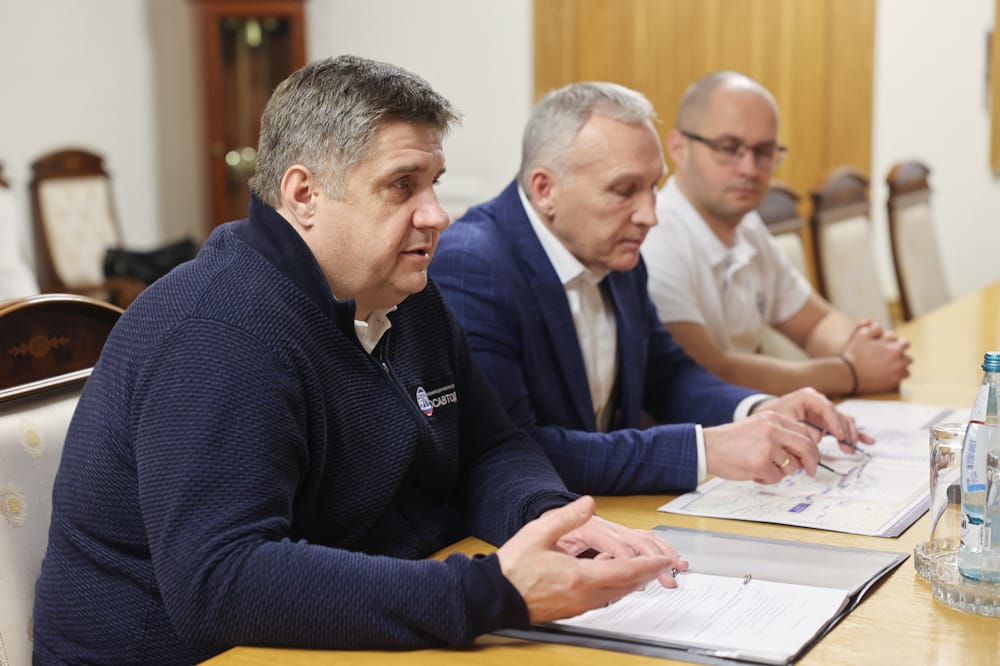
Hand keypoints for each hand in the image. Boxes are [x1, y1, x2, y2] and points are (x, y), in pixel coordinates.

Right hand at [496, 496, 684, 622]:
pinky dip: (616, 587)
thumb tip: (588, 503)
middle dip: (647, 575)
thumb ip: (567, 517)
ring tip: (645, 571)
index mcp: (579, 577)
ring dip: (633, 582)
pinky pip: (603, 598)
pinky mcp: (572, 609)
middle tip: (663, 566)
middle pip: (626, 586)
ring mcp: (578, 605)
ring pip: (616, 594)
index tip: (663, 560)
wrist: (496, 596)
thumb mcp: (539, 533)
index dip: (647, 565)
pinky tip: (614, 577)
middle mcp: (583, 595)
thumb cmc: (514, 568)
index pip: (625, 571)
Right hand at [704, 410, 823, 481]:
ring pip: (791, 467)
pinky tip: (752, 472)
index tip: (813, 460)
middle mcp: (773, 429)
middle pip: (806, 447)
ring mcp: (767, 446)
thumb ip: (780, 436)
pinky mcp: (760, 463)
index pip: (805, 433)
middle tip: (811, 472)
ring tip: (761, 467)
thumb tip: (803, 455)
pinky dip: (766, 479)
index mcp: (773, 418)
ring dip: (780, 472)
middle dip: (811, 462)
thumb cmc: (731, 441)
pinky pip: (776, 478)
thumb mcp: (758, 427)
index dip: (813, 449)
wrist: (707, 446)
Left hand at [751, 387, 874, 455]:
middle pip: (838, 415)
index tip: (839, 436)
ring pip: (844, 421)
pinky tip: (867, 441)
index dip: (834, 423)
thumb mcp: (784, 420)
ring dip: (850, 434)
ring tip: (850, 448)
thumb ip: (800, 428)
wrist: (769, 415)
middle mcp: (820, 402)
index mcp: (808, 397)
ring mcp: (825, 412)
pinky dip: (855, 433)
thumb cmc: (775, 415)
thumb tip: (817, 438)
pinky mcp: (828, 421)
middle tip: (847, 446)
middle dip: (844, 431)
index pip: (827, 408)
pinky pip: (844, 426)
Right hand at [843, 323, 911, 392]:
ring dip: (901, 366)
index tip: (892, 345)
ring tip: (891, 366)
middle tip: (891, 357)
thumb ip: (875, 328)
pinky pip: (901, 379)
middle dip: (901, 356)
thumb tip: (881, 329)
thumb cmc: (854, 353)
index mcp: (895, 349)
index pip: (905, 343)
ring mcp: (897, 374)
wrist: (848, 374)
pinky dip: (897, 376)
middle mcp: (899, 362)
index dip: (898, 343)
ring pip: (906, 369)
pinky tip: (889, 374)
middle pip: (908, 358)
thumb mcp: (862, 334)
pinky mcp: (892, 384)